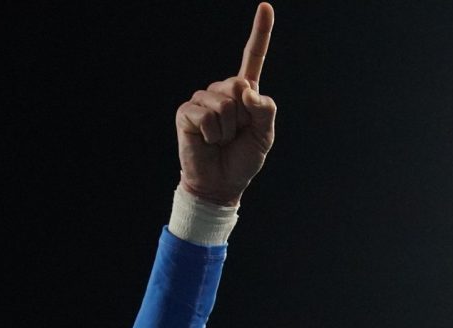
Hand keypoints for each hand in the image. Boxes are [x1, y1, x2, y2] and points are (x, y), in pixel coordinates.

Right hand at [177, 4, 277, 208]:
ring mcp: (203, 99)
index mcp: (244, 93)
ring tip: (220, 140)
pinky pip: (206, 115)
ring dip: (227, 130)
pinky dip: (212, 134)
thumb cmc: (242, 160)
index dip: (260, 32)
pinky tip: (207, 141)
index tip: (266, 6)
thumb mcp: (264, 137)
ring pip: (224, 104)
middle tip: (235, 134)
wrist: (220, 184)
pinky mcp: (187, 111)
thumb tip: (248, 91)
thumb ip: (265, 112)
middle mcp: (222, 90)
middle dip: (243, 116)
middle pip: (239, 84)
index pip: (253, 57)